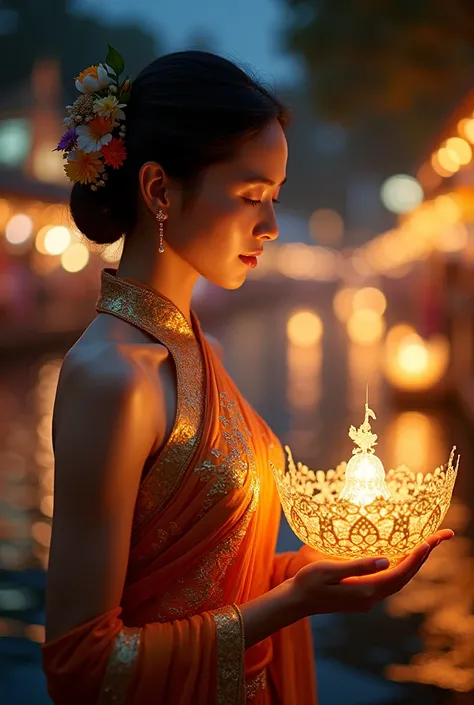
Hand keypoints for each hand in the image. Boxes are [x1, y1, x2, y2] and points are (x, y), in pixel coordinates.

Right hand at [289, 529, 453, 618]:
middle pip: (404, 578)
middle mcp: (370, 598)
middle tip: (437, 539)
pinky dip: (399, 568)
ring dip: (412, 563)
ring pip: (397, 581)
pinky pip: (388, 581)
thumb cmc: (307, 582)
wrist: (295, 602)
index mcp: (365, 591)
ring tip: (425, 544)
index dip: (415, 558)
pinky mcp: (361, 596)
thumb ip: (358, 565)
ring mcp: (366, 599)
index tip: (428, 542)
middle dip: (421, 558)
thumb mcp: (328, 569)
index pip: (398, 573)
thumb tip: (387, 560)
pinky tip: (400, 556)